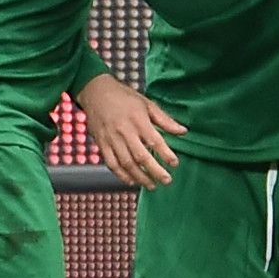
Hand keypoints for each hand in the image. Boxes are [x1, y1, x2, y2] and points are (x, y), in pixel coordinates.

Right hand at [77, 74, 185, 190]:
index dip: (165, 154)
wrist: (95, 92)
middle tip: (167, 181)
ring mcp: (111, 139)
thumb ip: (164, 120)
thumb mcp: (147, 104)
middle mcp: (124, 131)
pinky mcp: (102, 144)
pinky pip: (111, 164)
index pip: (154, 141)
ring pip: (126, 164)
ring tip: (152, 185)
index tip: (175, 163)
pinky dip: (122, 175)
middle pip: (140, 156)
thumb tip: (183, 132)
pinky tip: (132, 181)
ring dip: (140, 177)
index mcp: (138, 120)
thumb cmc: (124, 97)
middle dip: (155, 171)